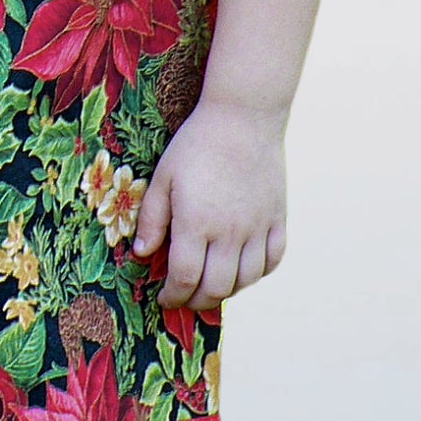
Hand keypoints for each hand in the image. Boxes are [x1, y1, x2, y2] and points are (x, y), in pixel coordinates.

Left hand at [133, 98, 288, 311]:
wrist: (242, 120)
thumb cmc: (194, 146)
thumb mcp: (162, 178)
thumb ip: (151, 219)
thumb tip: (141, 254)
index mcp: (196, 223)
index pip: (185, 277)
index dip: (172, 295)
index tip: (163, 298)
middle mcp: (230, 233)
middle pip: (217, 287)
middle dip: (196, 300)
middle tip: (183, 298)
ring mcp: (258, 228)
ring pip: (247, 279)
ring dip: (226, 291)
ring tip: (209, 287)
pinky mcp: (278, 219)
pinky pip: (273, 260)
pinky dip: (257, 273)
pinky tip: (242, 270)